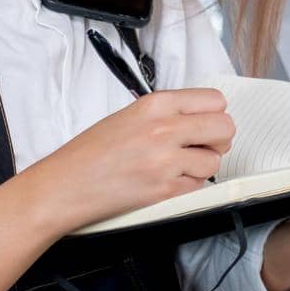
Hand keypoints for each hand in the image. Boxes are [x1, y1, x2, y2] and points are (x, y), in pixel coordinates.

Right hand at [26, 88, 235, 235]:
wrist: (64, 186)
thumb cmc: (91, 153)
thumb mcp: (131, 116)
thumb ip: (168, 114)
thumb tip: (206, 120)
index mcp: (156, 104)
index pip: (215, 100)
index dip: (214, 115)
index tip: (205, 124)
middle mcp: (164, 128)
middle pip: (225, 128)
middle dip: (217, 140)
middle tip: (200, 148)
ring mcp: (166, 160)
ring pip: (215, 161)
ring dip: (201, 167)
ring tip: (175, 168)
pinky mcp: (164, 190)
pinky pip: (198, 186)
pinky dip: (187, 187)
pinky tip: (165, 184)